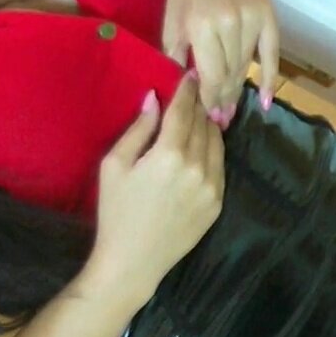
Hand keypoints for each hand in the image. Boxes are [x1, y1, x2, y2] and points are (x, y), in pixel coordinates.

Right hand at [87, 72, 224, 291]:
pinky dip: (213, 150)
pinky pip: (220, 165)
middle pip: (203, 123)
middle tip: (193, 92)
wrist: (133, 262)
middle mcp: (197, 167)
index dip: (187, 89)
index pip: (184, 110)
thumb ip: (138, 129)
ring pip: (217, 142)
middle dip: (197, 105)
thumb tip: (154, 98)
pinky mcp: (218, 203)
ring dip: (208, 125)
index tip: (190, 74)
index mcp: (169, 154)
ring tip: (198, 117)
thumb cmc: (116, 212)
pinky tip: (202, 146)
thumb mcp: (115, 166)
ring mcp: (212, 186)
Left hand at [161, 0, 281, 128]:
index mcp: (202, 26)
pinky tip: (265, 101)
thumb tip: (185, 91)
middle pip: (231, 73)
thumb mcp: (171, 20)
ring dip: (239, 89)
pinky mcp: (268, 13)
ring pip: (247, 66)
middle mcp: (230, 23)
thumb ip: (177, 55)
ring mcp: (252, 18)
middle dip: (224, 98)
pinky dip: (269, 78)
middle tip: (220, 119)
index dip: (211, 100)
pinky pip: (272, 53)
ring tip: (232, 108)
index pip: (211, 76)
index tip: (209, 118)